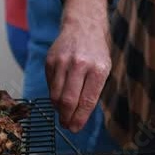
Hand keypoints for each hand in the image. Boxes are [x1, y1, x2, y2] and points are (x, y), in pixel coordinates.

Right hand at [45, 0, 111, 131]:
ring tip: (63, 114)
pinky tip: (59, 97)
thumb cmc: (96, 51)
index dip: (80, 118)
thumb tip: (81, 115)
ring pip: (56, 95)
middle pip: (68, 101)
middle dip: (67, 118)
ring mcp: (63, 62)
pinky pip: (50, 85)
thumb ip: (94, 90)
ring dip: (59, 109)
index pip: (87, 101)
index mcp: (98, 69)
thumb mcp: (104, 68)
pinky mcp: (51, 61)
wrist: (83, 26)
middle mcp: (80, 65)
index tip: (76, 128)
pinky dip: (54, 94)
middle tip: (67, 125)